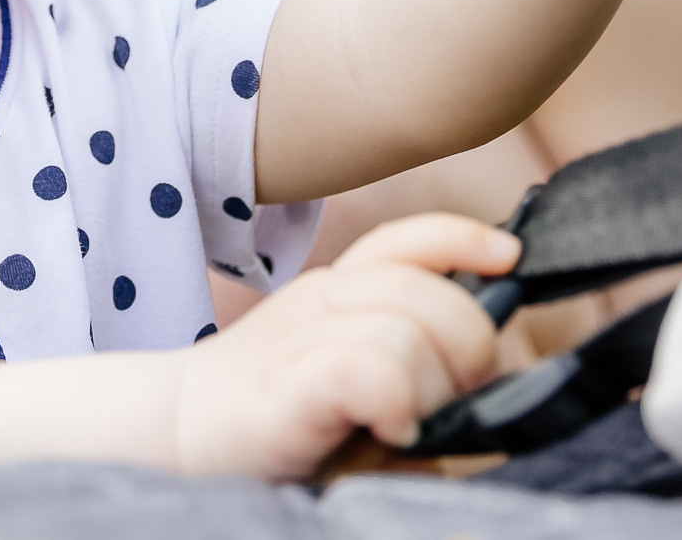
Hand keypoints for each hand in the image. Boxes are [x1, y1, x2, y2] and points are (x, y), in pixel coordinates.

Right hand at [171, 214, 516, 478]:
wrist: (173, 444)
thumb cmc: (277, 433)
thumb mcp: (357, 396)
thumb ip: (413, 383)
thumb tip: (483, 403)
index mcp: (337, 294)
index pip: (406, 241)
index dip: (462, 238)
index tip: (508, 257)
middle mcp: (321, 302)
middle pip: (431, 291)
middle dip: (465, 348)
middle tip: (443, 402)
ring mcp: (300, 339)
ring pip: (407, 331)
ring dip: (426, 388)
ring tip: (402, 427)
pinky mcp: (284, 388)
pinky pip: (369, 369)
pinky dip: (394, 401)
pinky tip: (385, 430)